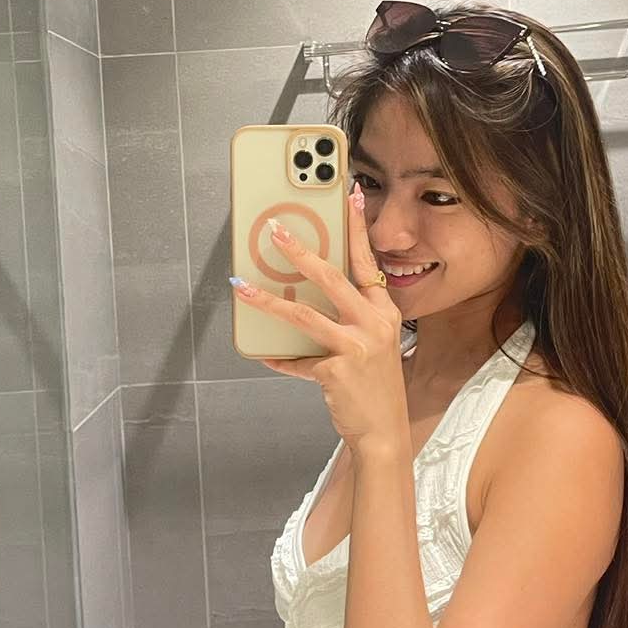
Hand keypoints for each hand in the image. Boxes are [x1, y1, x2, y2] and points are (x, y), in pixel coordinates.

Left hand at [231, 183, 408, 452]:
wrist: (384, 432)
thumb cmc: (374, 386)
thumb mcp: (373, 345)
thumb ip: (350, 319)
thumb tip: (307, 297)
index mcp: (384, 312)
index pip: (368, 260)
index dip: (357, 226)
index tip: (348, 195)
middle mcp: (374, 323)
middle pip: (331, 277)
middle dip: (299, 251)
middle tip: (275, 232)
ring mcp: (356, 345)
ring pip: (303, 314)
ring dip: (268, 299)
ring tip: (243, 286)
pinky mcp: (336, 369)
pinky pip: (296, 360)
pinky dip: (279, 358)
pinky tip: (265, 355)